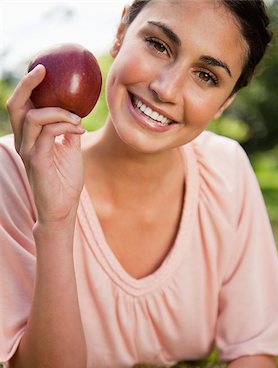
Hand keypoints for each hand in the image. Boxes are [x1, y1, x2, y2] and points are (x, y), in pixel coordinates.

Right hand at [6, 64, 85, 223]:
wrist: (64, 207)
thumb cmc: (65, 179)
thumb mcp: (70, 149)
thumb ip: (68, 130)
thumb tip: (76, 112)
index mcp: (29, 137)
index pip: (21, 105)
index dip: (28, 86)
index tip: (44, 69)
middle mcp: (23, 141)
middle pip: (16, 105)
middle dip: (28, 84)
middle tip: (44, 70)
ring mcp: (28, 151)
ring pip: (33, 117)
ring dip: (59, 112)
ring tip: (77, 118)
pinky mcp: (36, 160)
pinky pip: (47, 133)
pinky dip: (64, 126)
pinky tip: (79, 130)